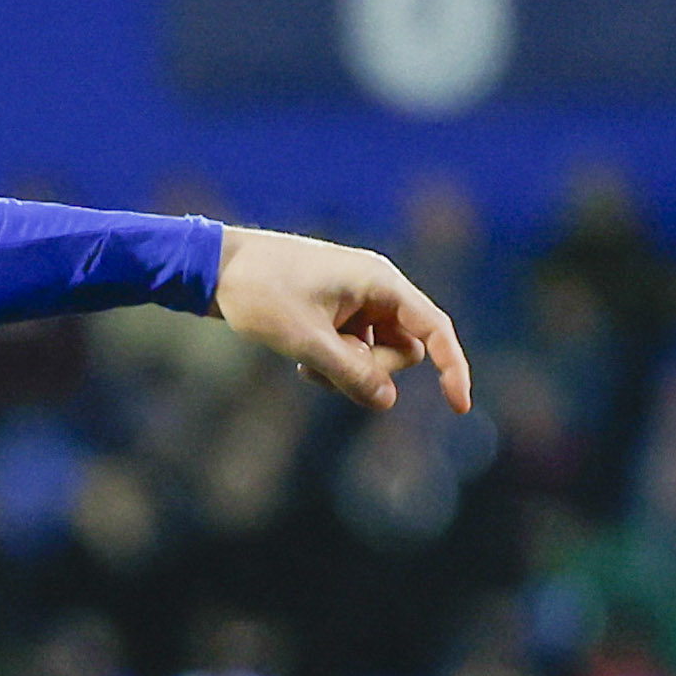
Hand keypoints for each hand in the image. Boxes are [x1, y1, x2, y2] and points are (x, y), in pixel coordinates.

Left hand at [212, 225, 472, 414]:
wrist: (216, 268)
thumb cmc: (260, 294)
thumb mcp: (305, 341)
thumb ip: (349, 373)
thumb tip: (387, 401)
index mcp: (379, 282)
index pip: (433, 329)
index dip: (452, 367)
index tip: (459, 406)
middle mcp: (375, 289)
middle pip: (404, 350)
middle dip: (373, 371)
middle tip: (326, 370)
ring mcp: (357, 302)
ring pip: (377, 356)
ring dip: (350, 371)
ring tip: (306, 365)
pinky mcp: (338, 314)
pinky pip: (355, 352)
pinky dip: (335, 365)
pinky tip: (302, 362)